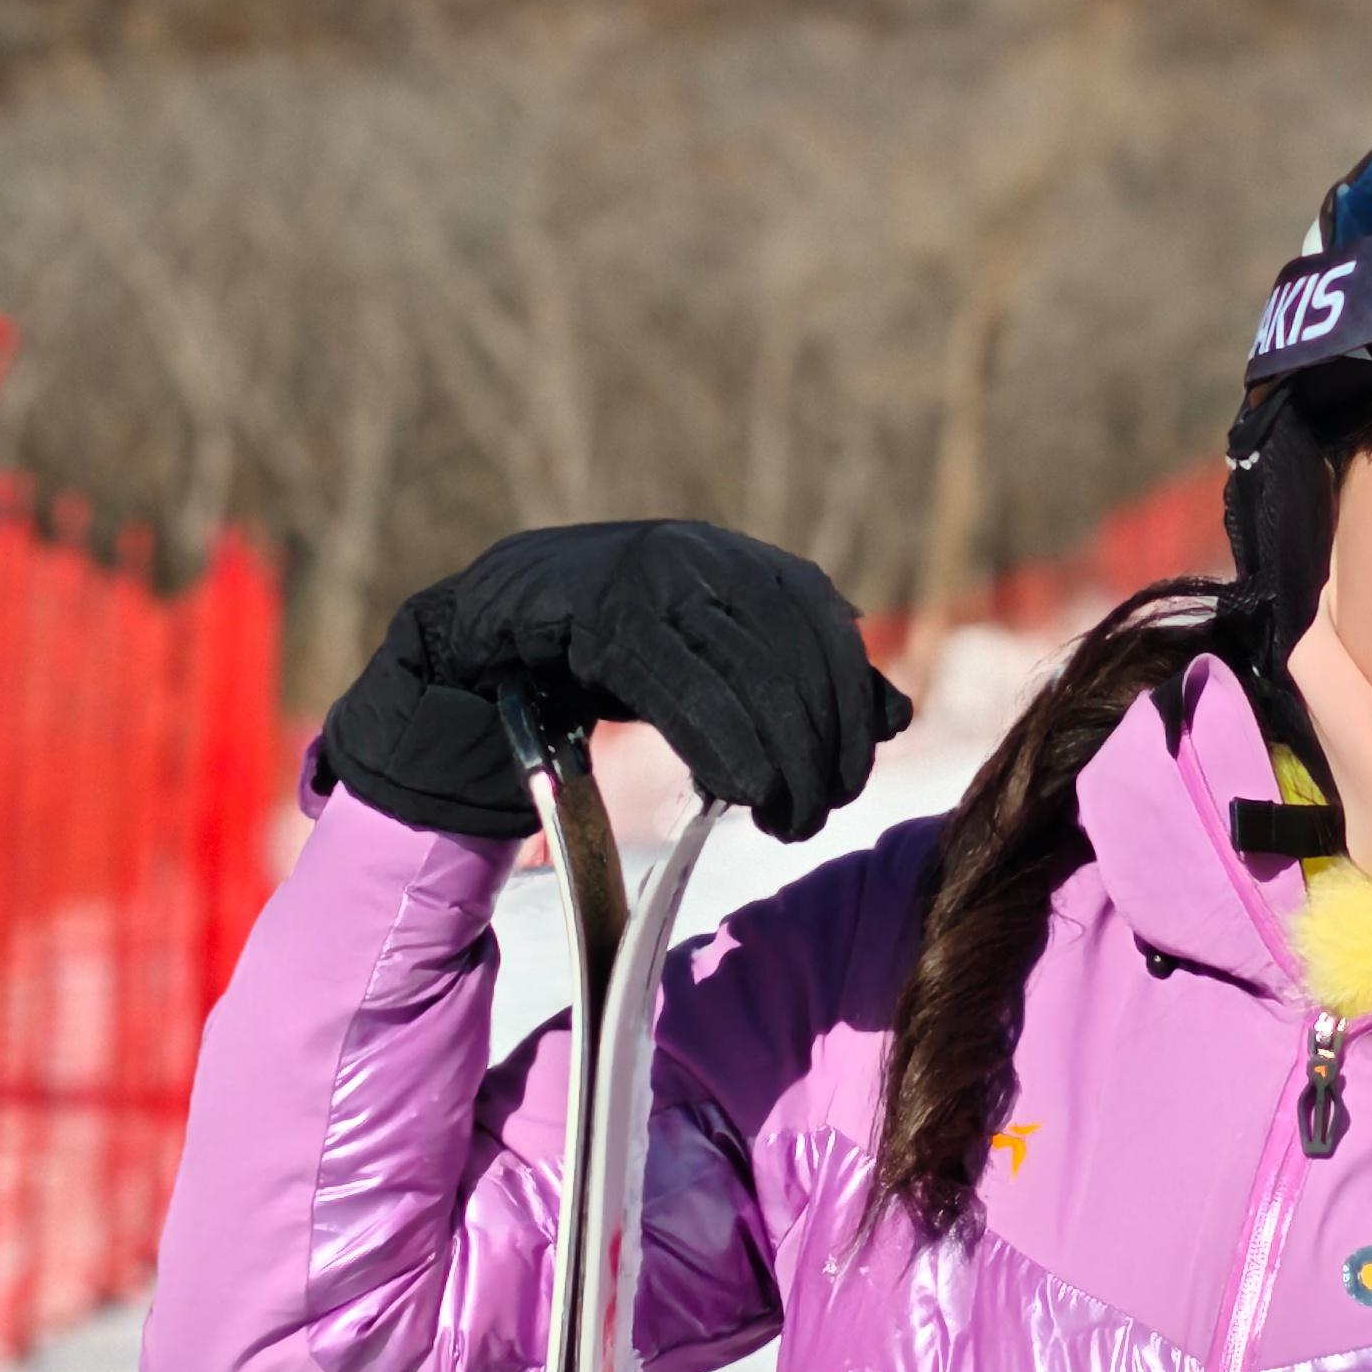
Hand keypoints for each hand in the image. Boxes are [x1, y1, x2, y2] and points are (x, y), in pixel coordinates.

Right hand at [320, 522, 910, 846]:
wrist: (477, 651)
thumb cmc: (604, 667)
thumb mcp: (710, 671)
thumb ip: (795, 686)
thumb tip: (894, 714)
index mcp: (737, 561)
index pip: (823, 627)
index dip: (848, 707)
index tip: (850, 777)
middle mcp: (698, 553)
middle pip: (792, 653)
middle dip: (818, 744)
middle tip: (815, 813)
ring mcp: (643, 576)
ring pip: (743, 670)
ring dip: (776, 757)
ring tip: (782, 817)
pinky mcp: (593, 614)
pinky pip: (678, 684)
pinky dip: (720, 743)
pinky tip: (734, 792)